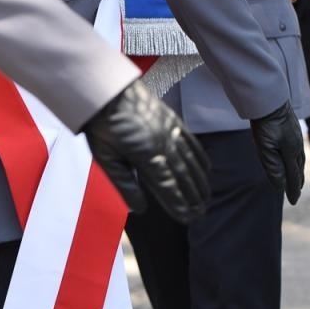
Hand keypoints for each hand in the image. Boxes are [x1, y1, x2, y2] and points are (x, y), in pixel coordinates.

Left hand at [83, 79, 210, 221]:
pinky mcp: (172, 120)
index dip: (178, 203)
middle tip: (201, 213)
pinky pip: (191, 141)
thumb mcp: (106, 159)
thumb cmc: (102, 126)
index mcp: (146, 156)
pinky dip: (200, 156)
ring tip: (207, 197)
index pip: (167, 186)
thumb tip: (140, 209)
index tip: (188, 218)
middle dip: (193, 196)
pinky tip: (206, 168)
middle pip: (183, 175)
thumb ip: (124, 184)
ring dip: (200, 180)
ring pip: (190, 160)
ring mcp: (170, 131)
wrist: (107, 90)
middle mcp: (164, 144)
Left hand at [250, 102, 306, 204]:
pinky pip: (297, 148)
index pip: (293, 176)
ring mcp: (296, 136)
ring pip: (299, 158)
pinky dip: (296, 158)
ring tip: (296, 177)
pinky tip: (292, 154)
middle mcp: (297, 145)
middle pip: (298, 168)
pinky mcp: (293, 128)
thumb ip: (273, 167)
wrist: (270, 99)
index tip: (293, 201)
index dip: (292, 189)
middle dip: (297, 182)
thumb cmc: (265, 123)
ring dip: (298, 170)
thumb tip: (280, 187)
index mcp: (291, 152)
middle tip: (296, 192)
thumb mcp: (265, 147)